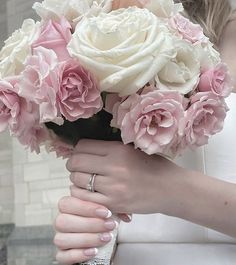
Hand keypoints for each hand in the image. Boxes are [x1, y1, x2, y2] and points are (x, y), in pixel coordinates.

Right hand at [54, 196, 120, 263]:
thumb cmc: (102, 222)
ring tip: (106, 238)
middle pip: (64, 221)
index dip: (86, 208)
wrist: (103, 244)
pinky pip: (63, 256)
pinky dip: (79, 254)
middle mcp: (60, 222)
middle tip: (109, 225)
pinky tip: (94, 251)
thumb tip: (125, 216)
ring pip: (62, 239)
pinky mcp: (61, 255)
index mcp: (68, 207)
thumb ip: (111, 208)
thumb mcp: (106, 212)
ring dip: (87, 239)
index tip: (106, 212)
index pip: (67, 203)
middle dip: (89, 224)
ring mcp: (59, 239)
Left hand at [67, 139, 184, 213]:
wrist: (171, 189)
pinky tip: (89, 191)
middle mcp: (113, 167)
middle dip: (73, 164)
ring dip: (77, 179)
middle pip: (76, 162)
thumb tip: (85, 149)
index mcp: (118, 149)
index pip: (83, 146)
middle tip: (79, 166)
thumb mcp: (132, 149)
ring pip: (77, 180)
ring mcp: (112, 187)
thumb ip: (109, 149)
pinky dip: (81, 194)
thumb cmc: (154, 166)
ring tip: (85, 179)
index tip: (81, 153)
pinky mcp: (113, 204)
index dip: (78, 149)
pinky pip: (84, 198)